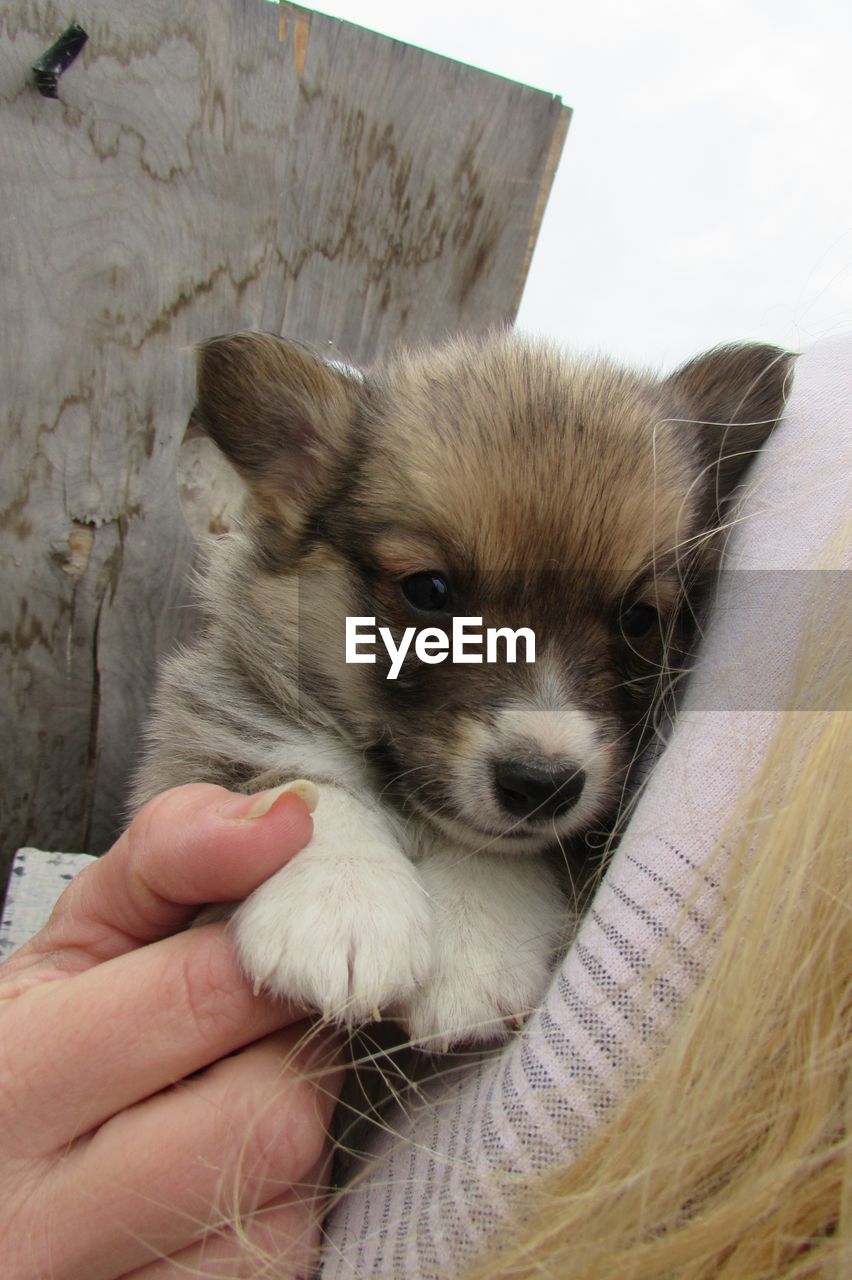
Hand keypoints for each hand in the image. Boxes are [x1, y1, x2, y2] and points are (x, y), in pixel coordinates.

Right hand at [0, 783, 342, 1278]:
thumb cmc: (43, 1043)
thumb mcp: (78, 937)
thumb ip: (172, 855)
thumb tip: (295, 815)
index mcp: (9, 1079)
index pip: (206, 995)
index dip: (277, 956)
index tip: (286, 939)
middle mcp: (37, 1215)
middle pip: (268, 1112)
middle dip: (289, 1051)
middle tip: (257, 1025)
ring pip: (286, 1194)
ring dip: (290, 1123)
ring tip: (232, 1091)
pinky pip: (278, 1257)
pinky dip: (281, 1200)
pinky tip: (225, 1166)